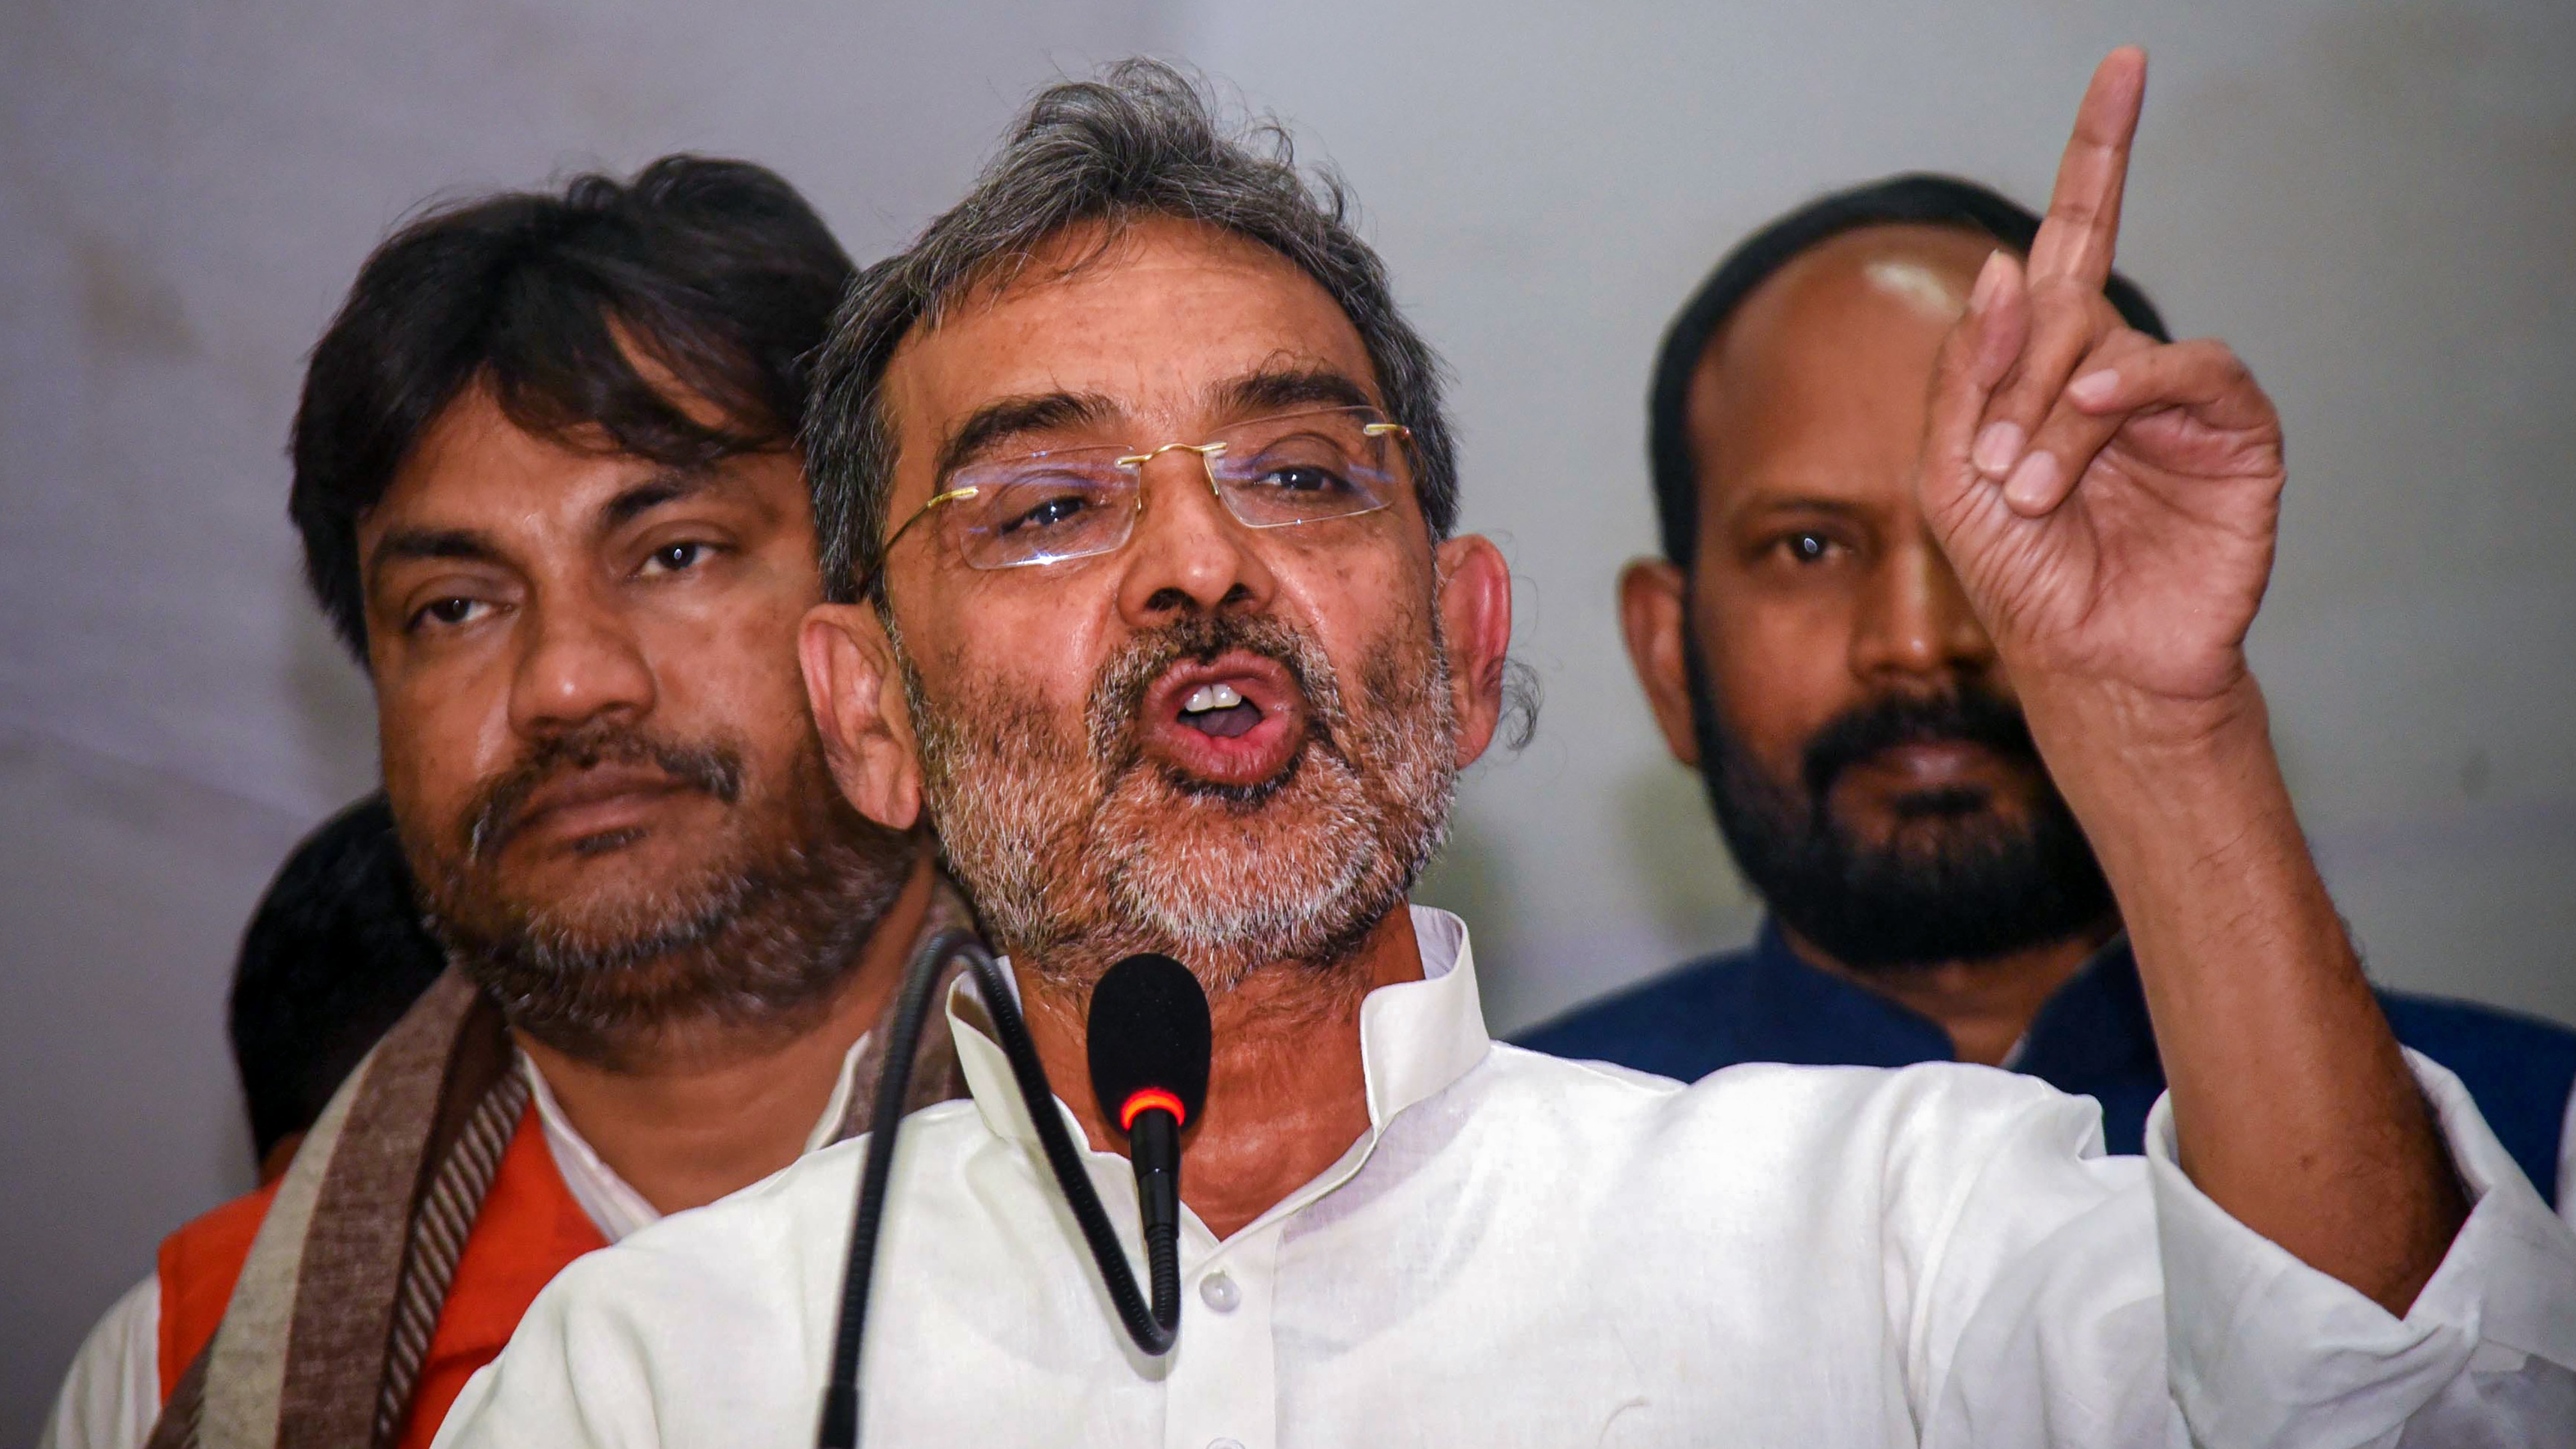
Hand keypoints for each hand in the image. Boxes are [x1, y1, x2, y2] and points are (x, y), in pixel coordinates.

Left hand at [1920, 48, 2284, 722]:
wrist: (2091, 668)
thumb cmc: (2021, 578)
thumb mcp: (1951, 475)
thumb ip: (1966, 373)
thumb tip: (2006, 264)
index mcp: (2049, 363)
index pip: (2074, 238)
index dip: (2099, 152)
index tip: (2124, 64)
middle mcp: (2117, 364)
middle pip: (2065, 295)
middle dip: (2016, 371)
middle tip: (1999, 467)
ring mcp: (2178, 395)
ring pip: (2110, 340)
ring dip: (2057, 410)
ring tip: (2029, 490)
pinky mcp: (2236, 433)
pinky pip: (2193, 369)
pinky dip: (2136, 383)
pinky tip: (2096, 414)